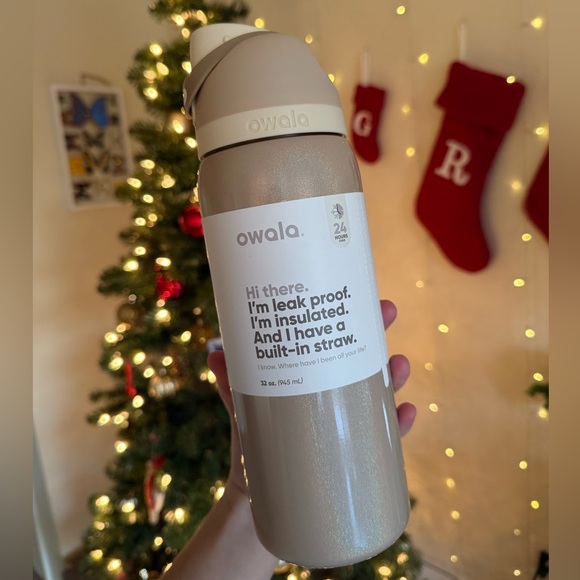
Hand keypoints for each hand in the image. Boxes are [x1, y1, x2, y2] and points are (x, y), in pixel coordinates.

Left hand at [208, 299, 416, 492]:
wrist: (257, 492)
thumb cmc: (255, 441)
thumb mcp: (245, 406)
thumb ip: (233, 384)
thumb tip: (214, 357)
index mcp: (314, 378)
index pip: (335, 341)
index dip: (352, 316)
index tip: (365, 293)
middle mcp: (335, 396)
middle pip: (364, 360)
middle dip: (379, 334)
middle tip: (388, 312)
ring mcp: (347, 425)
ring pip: (378, 395)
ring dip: (395, 376)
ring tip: (399, 365)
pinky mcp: (354, 455)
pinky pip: (383, 439)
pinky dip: (398, 425)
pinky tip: (407, 413)